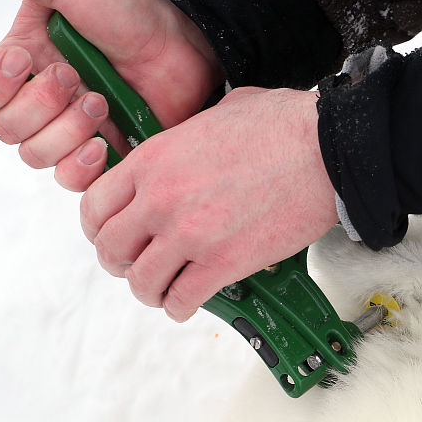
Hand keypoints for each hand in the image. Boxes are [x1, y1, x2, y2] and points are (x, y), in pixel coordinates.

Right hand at [0, 0, 221, 190]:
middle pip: (7, 130)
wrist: (187, 38)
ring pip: (37, 156)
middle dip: (40, 104)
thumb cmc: (126, 6)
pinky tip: (102, 140)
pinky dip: (81, 165)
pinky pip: (72, 181)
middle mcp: (41, 101)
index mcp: (23, 63)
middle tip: (76, 77)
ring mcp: (72, 130)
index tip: (28, 59)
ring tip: (100, 100)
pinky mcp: (105, 155)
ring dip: (65, 130)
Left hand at [79, 87, 338, 321]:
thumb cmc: (283, 125)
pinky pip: (181, 300)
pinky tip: (190, 300)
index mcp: (154, 160)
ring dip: (151, 290)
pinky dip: (180, 307)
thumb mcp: (217, 114)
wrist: (327, 151)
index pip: (94, 207)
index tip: (117, 234)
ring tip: (167, 289)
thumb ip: (187, 137)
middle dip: (122, 262)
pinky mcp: (224, 263)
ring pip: (141, 283)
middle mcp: (161, 199)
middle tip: (140, 264)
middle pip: (110, 250)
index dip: (101, 228)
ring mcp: (189, 234)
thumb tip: (189, 145)